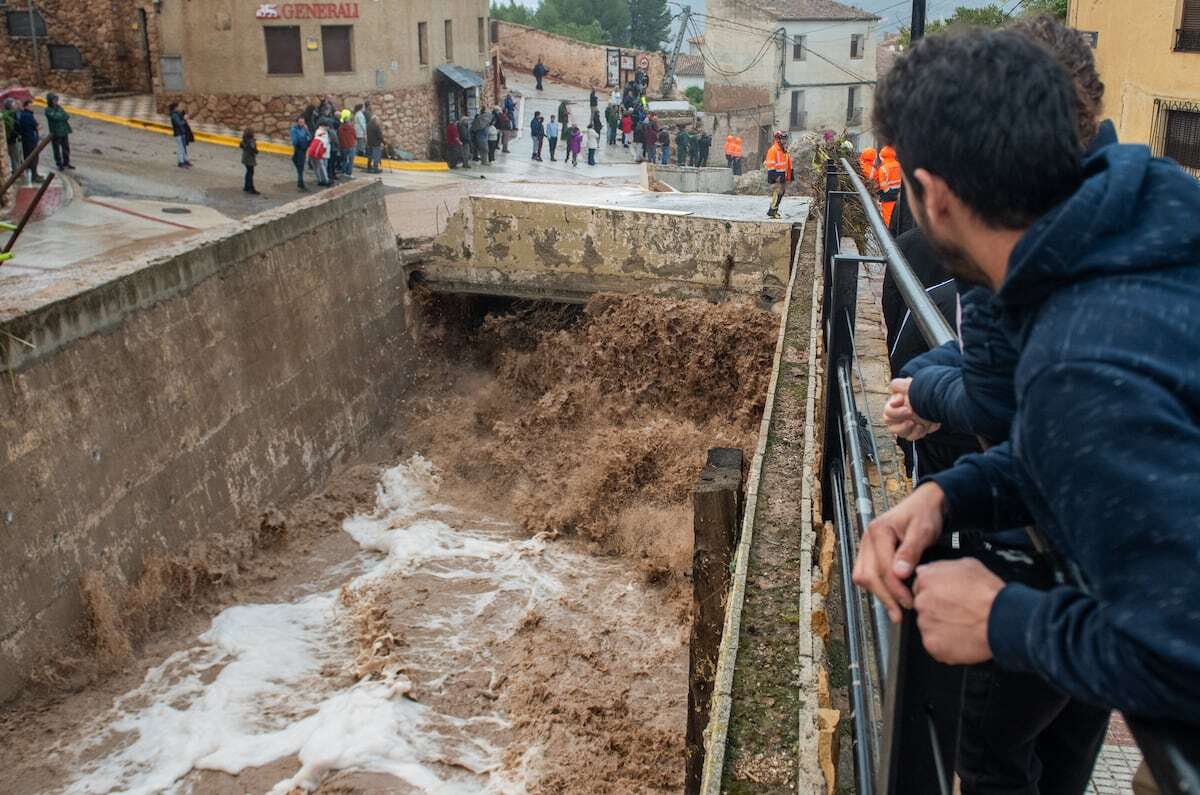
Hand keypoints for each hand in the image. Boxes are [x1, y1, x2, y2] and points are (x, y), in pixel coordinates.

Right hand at [852, 482, 945, 621]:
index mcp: (878, 531)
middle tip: (901, 613)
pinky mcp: (870, 554)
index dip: (895, 588)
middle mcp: (867, 539)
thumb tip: (900, 574)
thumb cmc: (924, 515)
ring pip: (863, 577)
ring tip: (896, 610)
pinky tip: (892, 598)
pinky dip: (877, 588)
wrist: (925, 505)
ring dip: (878, 594)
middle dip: (884, 596)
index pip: (882, 567)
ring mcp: (866, 547)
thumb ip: (910, 551)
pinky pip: (866, 574)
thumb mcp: (922, 531)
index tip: (910, 602)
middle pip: (867, 575)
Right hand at [883, 378, 940, 440]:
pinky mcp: (916, 431)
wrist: (939, 399)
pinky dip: (917, 433)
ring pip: (900, 433)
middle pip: (891, 425)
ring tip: (915, 423)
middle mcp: (899, 417)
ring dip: (906, 429)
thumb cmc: (922, 391)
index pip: (888, 412)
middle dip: (900, 421)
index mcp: (895, 406)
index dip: (895, 411)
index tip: (905, 405)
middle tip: (910, 413)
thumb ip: (897, 385)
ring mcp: (907, 425)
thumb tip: (892, 391)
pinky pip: (912, 437)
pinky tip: (923, 426)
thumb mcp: (909, 384)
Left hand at [913, 559, 1003, 664]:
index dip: (935, 592)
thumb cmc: (989, 595)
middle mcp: (922, 601)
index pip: (921, 586)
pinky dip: (945, 644)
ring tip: (962, 625)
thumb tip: (933, 570)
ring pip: (928, 625)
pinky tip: (961, 637)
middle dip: (936, 609)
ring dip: (940, 626)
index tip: (946, 598)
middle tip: (957, 612)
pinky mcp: (932, 644)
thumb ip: (942, 567)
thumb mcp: (968, 565)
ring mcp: (926, 624)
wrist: (1003, 621)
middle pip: (923, 606)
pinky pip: (934, 644)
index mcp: (927, 579)